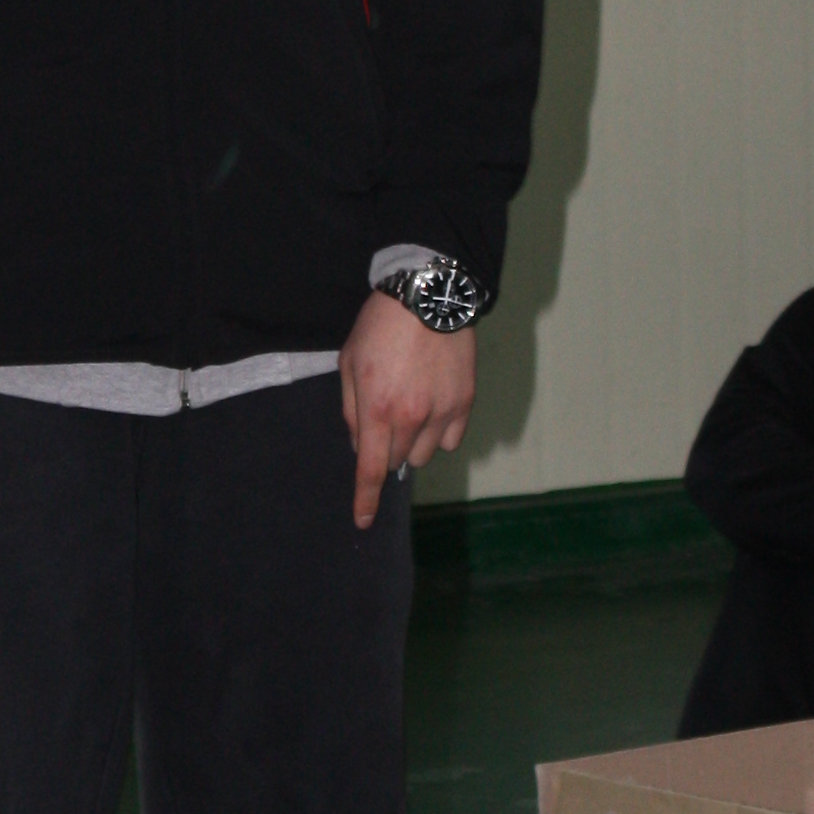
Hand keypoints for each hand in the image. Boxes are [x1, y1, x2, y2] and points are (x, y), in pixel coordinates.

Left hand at [339, 293, 476, 535]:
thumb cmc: (381, 325)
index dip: (365, 499)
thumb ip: (352, 410)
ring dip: (411, 443)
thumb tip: (362, 446)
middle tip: (381, 415)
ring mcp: (442, 411)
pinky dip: (438, 434)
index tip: (362, 519)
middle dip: (384, 449)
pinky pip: (451, 440)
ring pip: (424, 454)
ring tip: (408, 407)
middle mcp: (412, 416)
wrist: (428, 293)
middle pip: (396, 461)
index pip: (370, 469)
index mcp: (377, 408)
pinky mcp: (465, 401)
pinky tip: (430, 408)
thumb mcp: (349, 363)